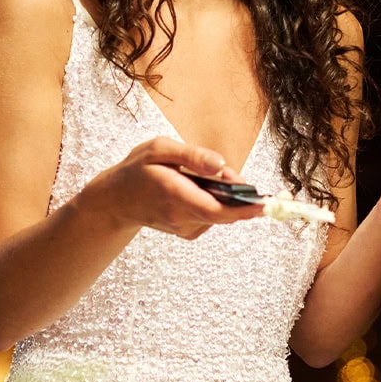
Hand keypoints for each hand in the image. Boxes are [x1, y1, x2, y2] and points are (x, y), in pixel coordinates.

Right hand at [85, 137, 264, 238]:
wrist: (115, 200)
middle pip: (224, 213)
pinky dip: (215, 204)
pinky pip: (212, 218)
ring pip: (220, 214)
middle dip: (239, 196)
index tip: (265, 202)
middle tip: (234, 176)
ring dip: (224, 197)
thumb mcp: (159, 149)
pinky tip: (198, 191)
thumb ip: (191, 155)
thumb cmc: (137, 170)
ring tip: (203, 178)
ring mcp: (183, 228)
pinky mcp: (187, 232)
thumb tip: (221, 165)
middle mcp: (180, 216)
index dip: (243, 208)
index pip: (215, 209)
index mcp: (173, 193)